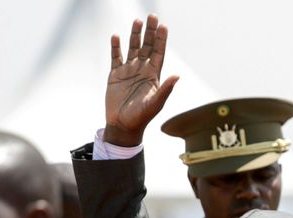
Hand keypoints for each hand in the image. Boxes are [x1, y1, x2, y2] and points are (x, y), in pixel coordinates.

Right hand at [104, 14, 178, 145]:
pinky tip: (116, 37)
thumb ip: (165, 89)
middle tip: (152, 16)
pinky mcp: (115, 75)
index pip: (159, 53)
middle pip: (147, 46)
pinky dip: (116, 47)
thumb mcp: (155, 104)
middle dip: (150, 32)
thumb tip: (177, 76)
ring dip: (134, 35)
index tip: (163, 26)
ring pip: (132, 48)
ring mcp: (128, 71)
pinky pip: (116, 57)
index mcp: (153, 76)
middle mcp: (142, 70)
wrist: (123, 126)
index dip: (161, 40)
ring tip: (137, 21)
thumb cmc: (141, 117)